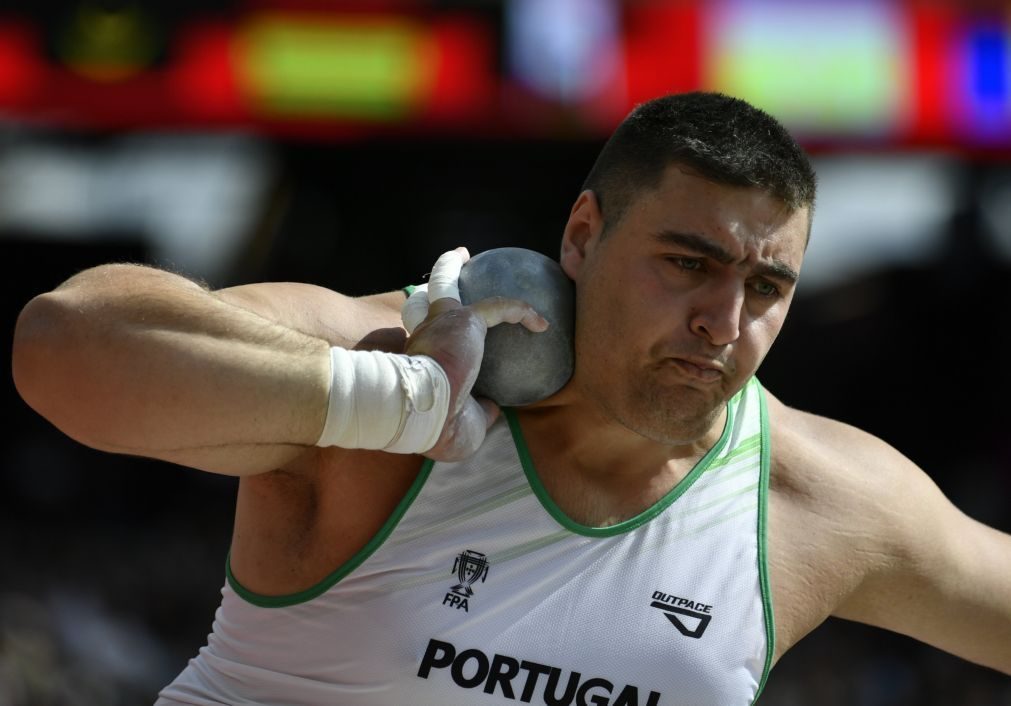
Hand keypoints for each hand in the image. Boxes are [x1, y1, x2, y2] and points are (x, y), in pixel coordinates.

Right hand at [404, 248, 546, 460]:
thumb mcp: (462, 426)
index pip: (426, 338)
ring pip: (445, 284)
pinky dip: (522, 310)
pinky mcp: (463, 319)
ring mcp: (440, 324)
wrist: (422, 414)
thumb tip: (492, 407)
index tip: (445, 336)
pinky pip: (499, 306)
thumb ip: (477, 412)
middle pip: (424, 301)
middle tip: (444, 271)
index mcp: (421, 362)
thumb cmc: (436, 427)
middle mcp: (425, 336)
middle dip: (430, 283)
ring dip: (450, 267)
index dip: (433, 332)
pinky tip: (543, 323)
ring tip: (463, 255)